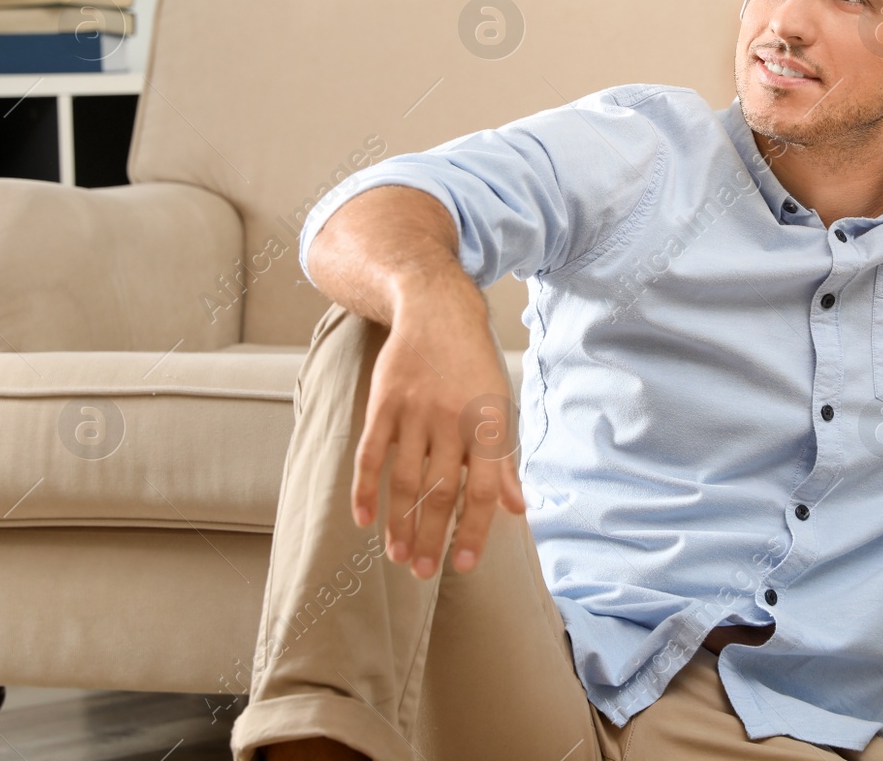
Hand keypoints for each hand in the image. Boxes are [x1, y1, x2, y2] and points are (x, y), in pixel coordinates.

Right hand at [349, 288, 525, 580]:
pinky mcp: (384, 404)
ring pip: (404, 480)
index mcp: (487, 425)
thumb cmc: (474, 364)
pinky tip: (364, 519)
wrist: (437, 310)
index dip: (474, 531)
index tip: (465, 565)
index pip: (482, 490)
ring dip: (399, 522)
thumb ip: (504, 460)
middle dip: (431, 537)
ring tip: (398, 556)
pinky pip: (371, 454)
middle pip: (440, 491)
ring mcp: (415, 412)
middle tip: (423, 572)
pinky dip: (364, 489)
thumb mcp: (500, 406)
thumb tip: (518, 508)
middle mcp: (452, 421)